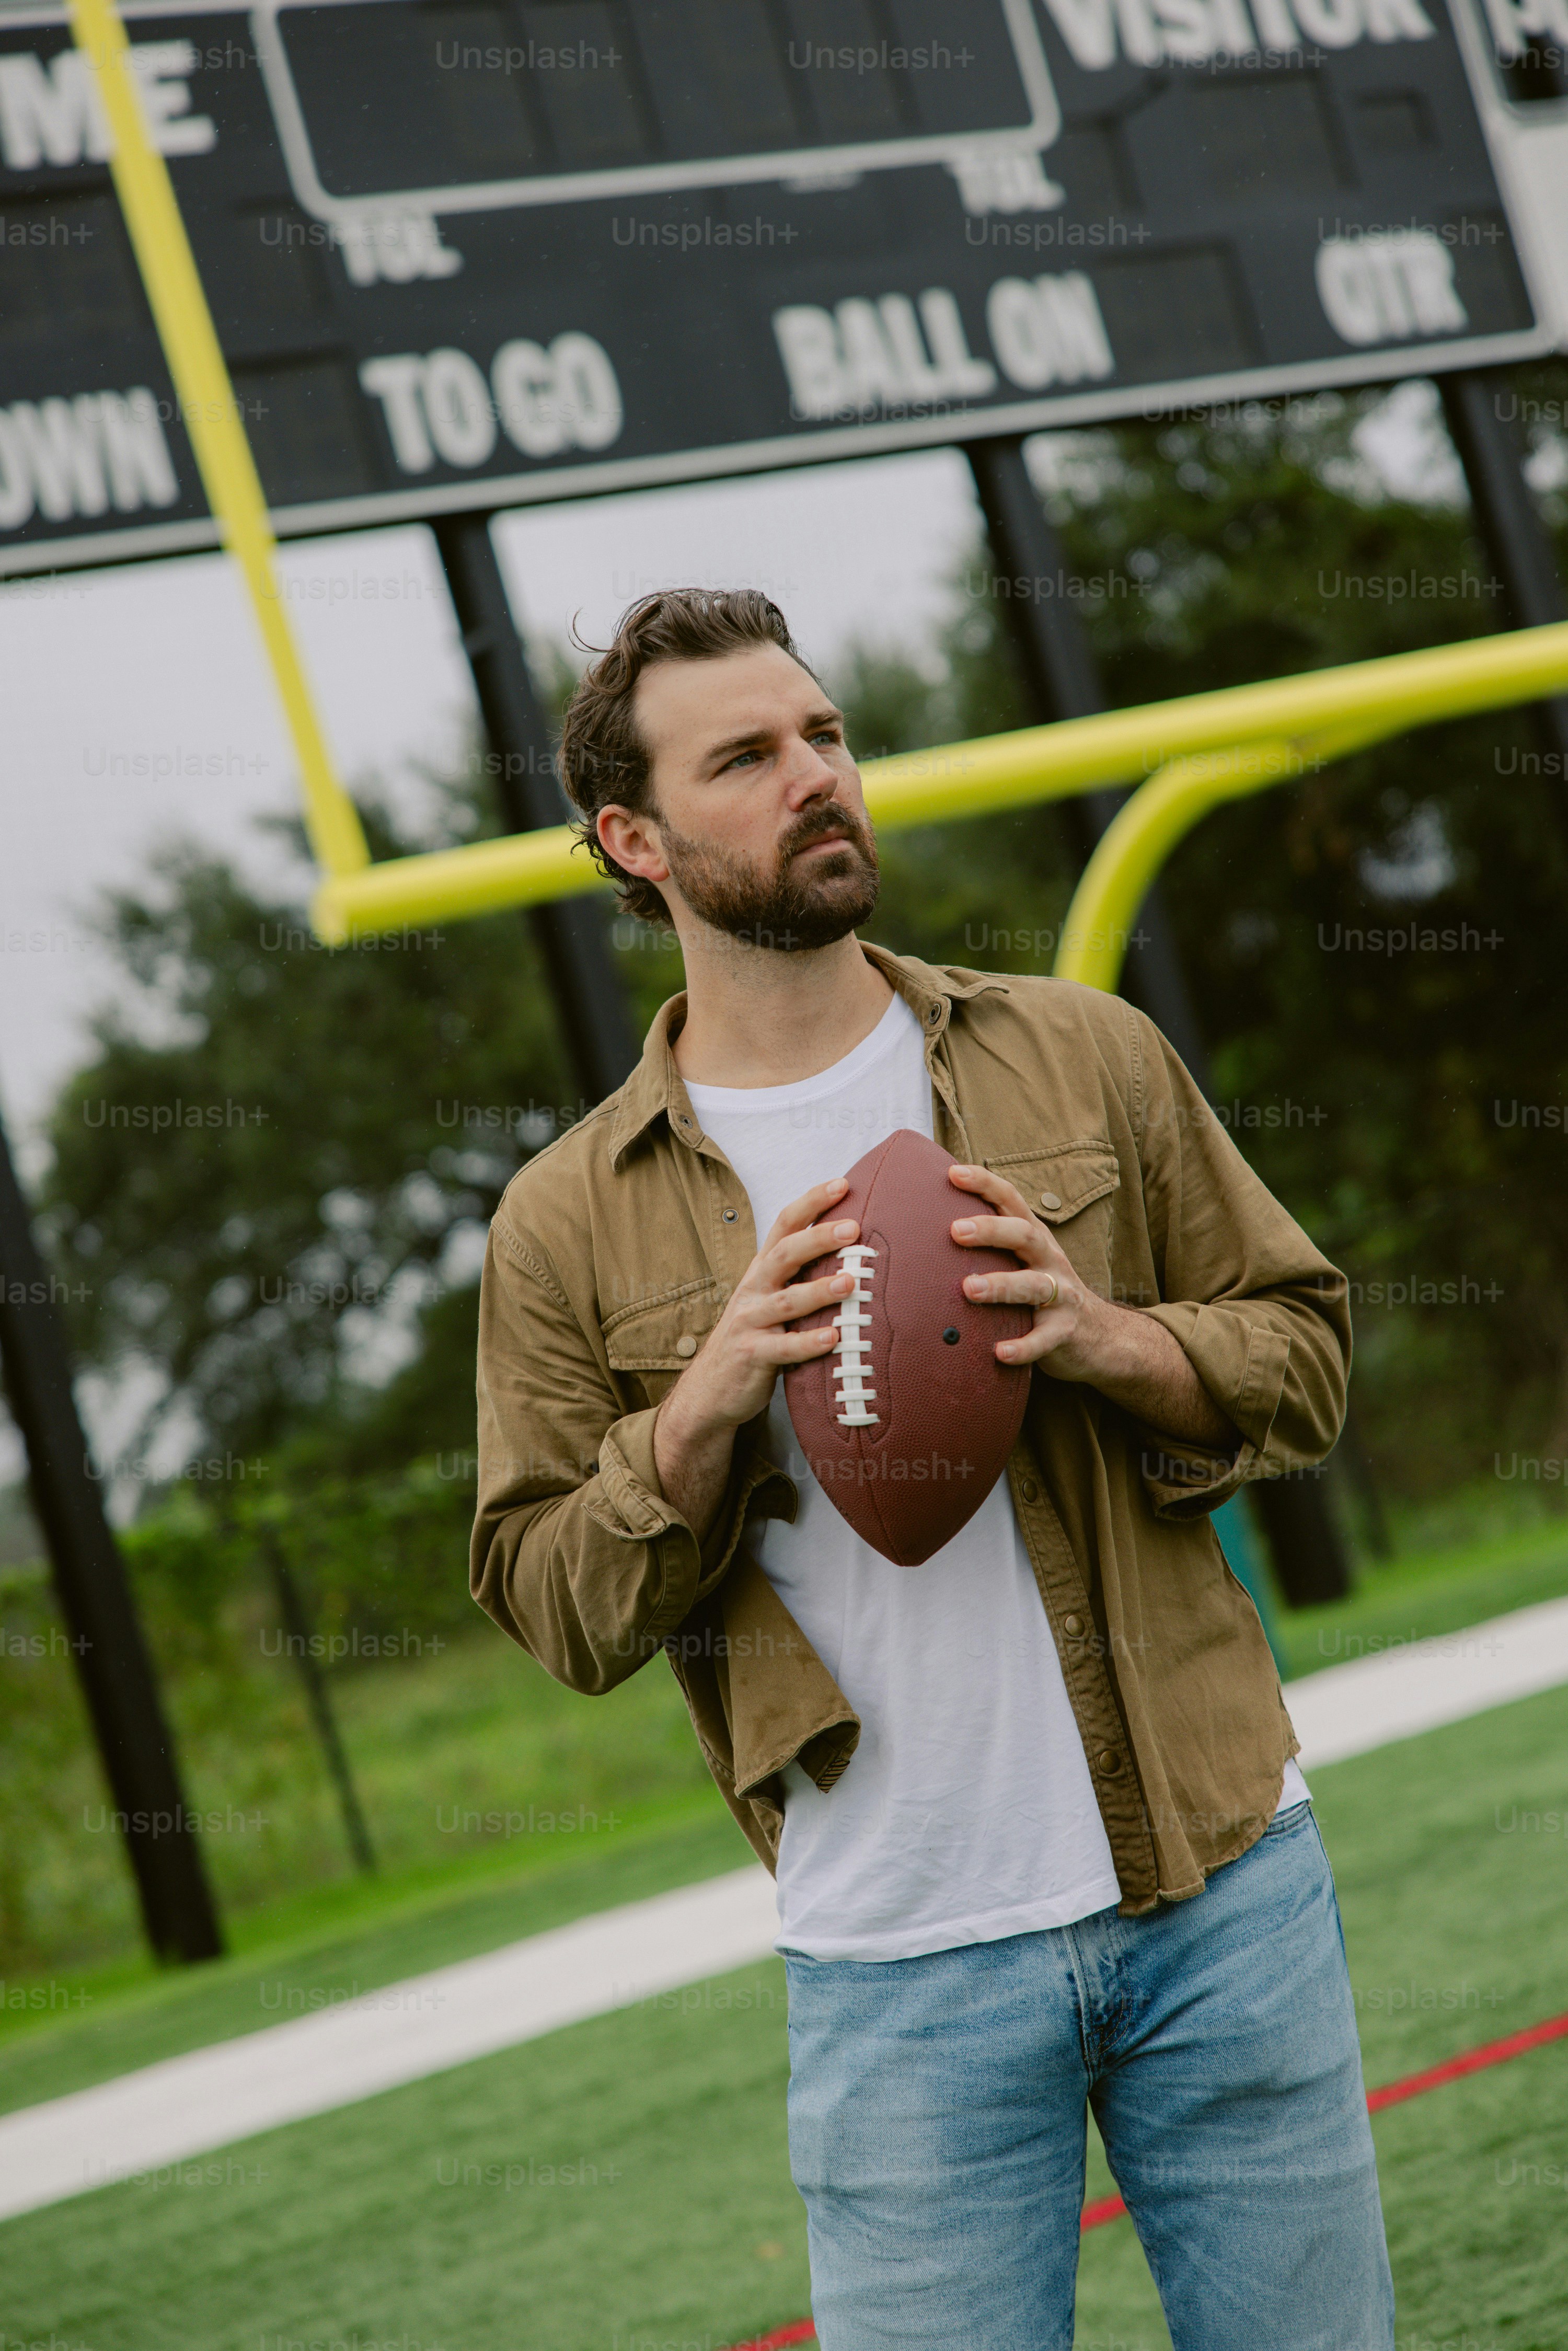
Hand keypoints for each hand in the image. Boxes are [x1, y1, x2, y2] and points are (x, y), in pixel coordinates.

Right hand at [653, 1178, 860, 1536]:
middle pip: (783, 1255)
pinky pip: (782, 1349)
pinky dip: (807, 1343)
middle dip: (818, 1239)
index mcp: (761, 1271)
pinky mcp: (751, 1357)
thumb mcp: (771, 1300)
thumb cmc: (755, 1337)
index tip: (843, 1184)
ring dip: (819, 1291)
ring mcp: (749, 1323)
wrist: (711, 1390)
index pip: (784, 1225)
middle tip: (854, 1228)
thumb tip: (854, 1248)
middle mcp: (753, 1290)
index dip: (811, 1203)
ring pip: (785, 1302)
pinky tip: (833, 1338)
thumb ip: (801, 1276)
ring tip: (851, 1282)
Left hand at [947, 1164, 1238, 1446]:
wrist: (1101, 1336)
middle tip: (955, 1231)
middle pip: (1024, 1235)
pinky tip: (999, 1352)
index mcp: (1034, 1239)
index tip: (952, 1172)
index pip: (1011, 1201)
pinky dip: (1023, 1347)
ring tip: (968, 1289)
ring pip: (1033, 1286)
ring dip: (1001, 1286)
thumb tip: (928, 1230)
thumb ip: (992, 1247)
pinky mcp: (1065, 1332)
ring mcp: (1061, 1296)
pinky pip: (1044, 1339)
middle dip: (991, 1229)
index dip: (985, 1184)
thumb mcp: (1024, 1262)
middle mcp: (1049, 1260)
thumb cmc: (1044, 1293)